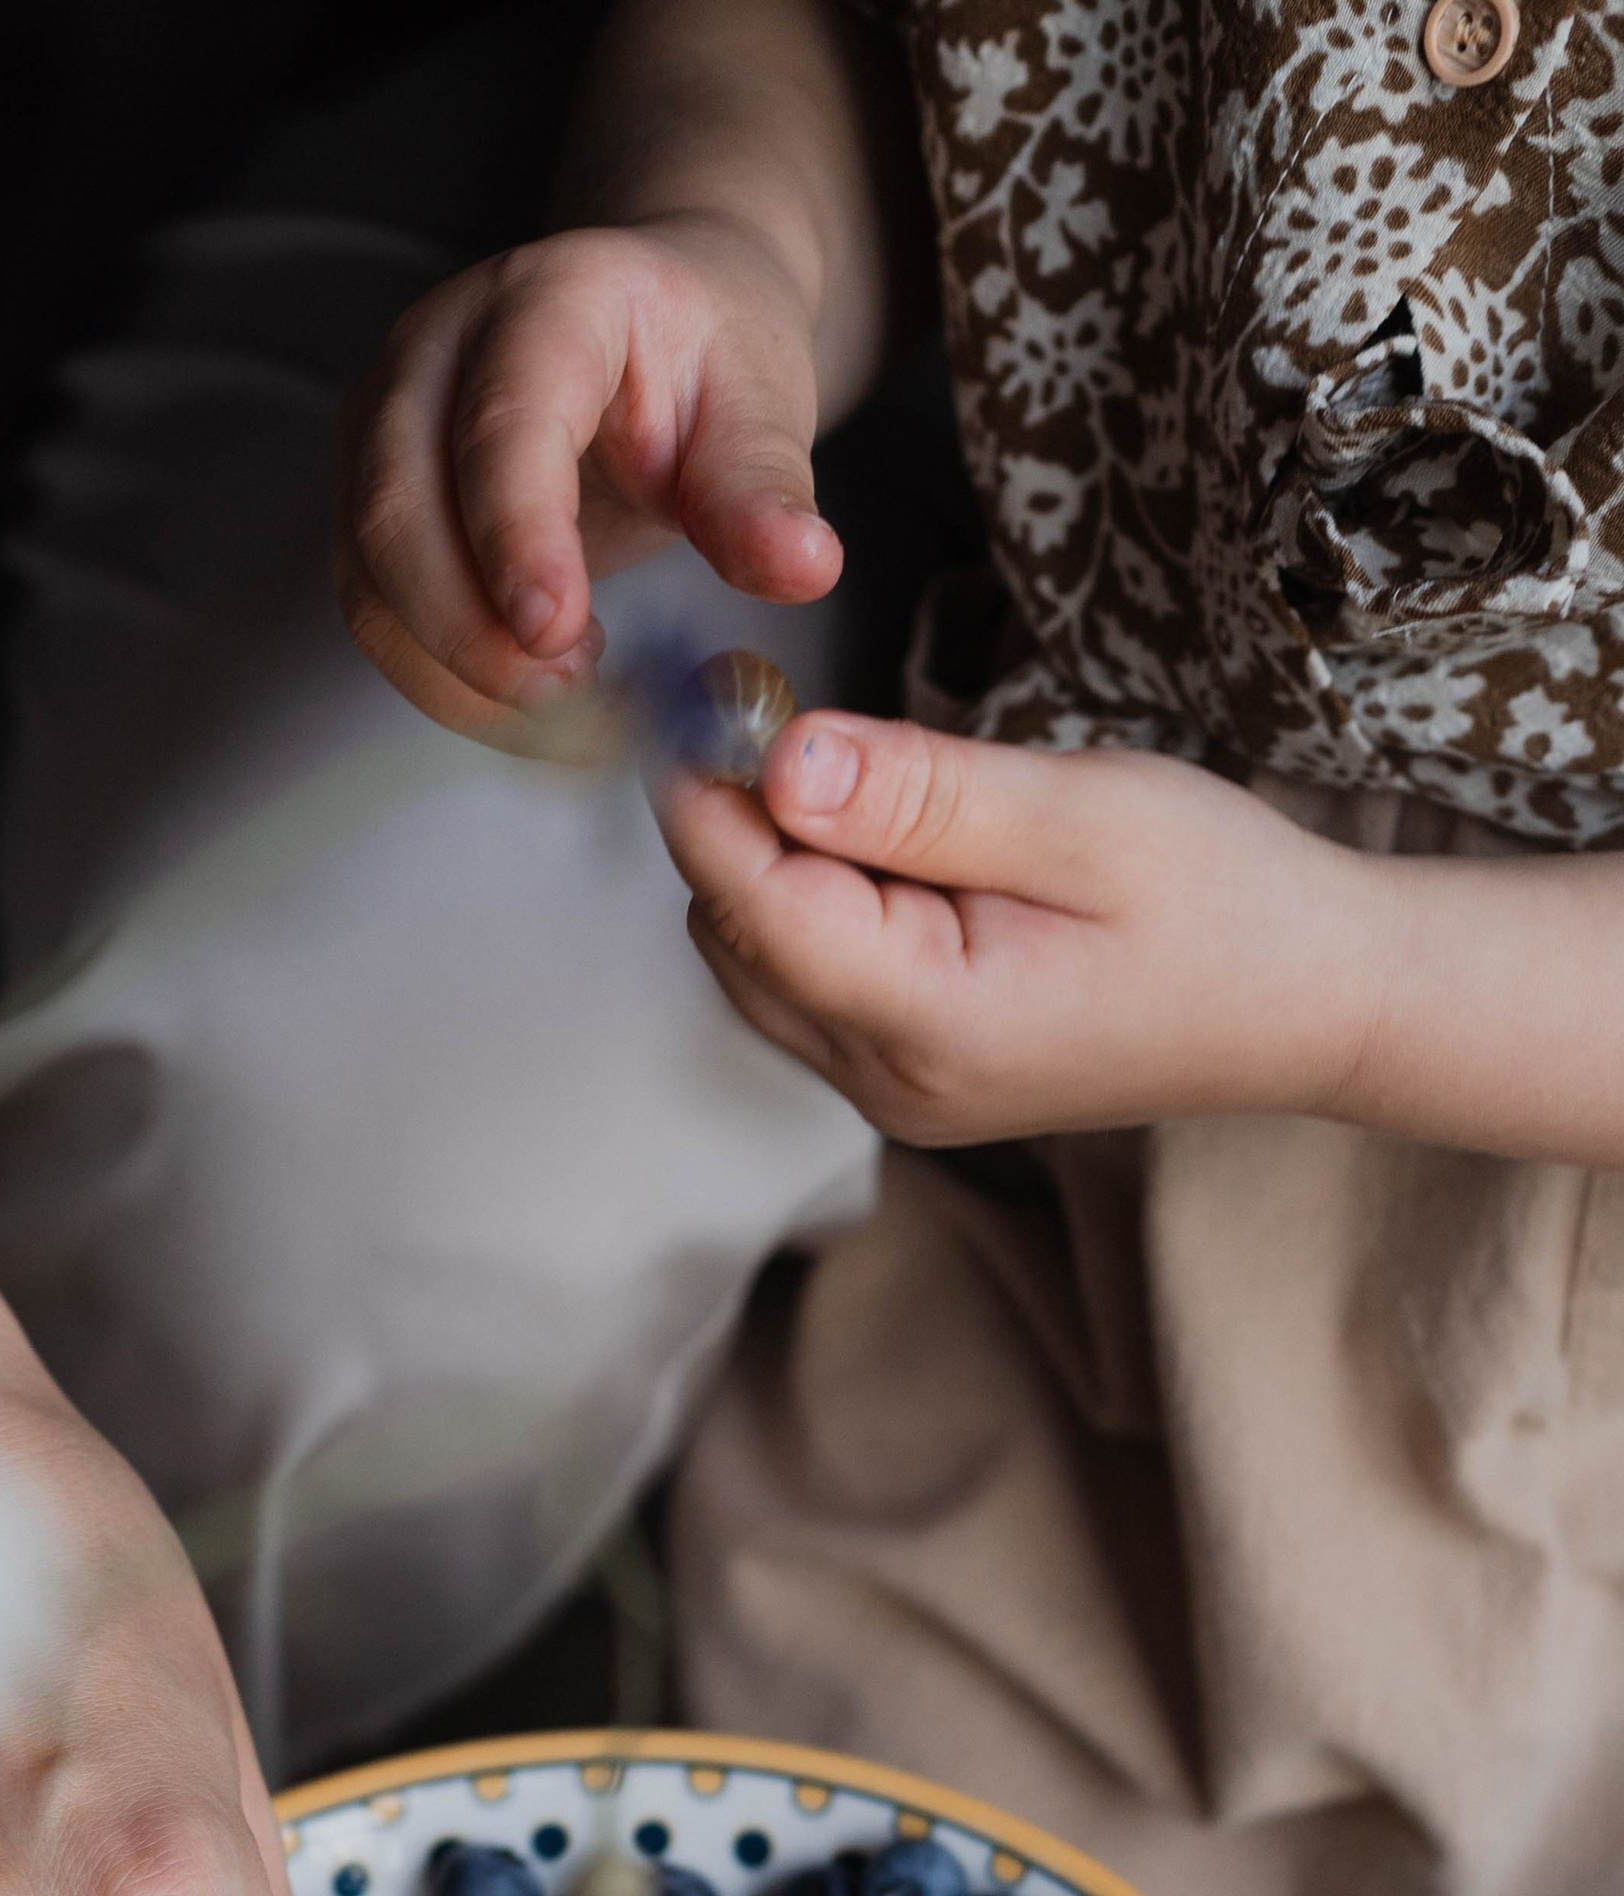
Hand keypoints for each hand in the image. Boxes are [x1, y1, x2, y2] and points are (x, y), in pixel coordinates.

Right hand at [336, 214, 843, 748]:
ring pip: (368, 572)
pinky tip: (519, 699)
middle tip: (566, 695)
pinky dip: (436, 677)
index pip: (503, 418)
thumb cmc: (703, 360)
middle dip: (468, 628)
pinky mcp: (367, 497)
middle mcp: (434, 350)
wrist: (654, 334)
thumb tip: (804, 567)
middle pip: (396, 504)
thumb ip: (764, 486)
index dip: (516, 533)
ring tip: (556, 704)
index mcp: (546, 299)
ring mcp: (383, 423)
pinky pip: (372, 609)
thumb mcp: (759, 401)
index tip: (556, 634)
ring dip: (449, 666)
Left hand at [653, 711, 1376, 1144]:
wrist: (1307, 1001)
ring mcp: (890, 1092)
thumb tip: (780, 760)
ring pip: (755, 961)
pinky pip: (804, 983)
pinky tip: (883, 839)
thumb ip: (921, 796)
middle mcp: (886, 1083)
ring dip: (773, 859)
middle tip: (786, 705)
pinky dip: (812, 900)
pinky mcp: (904, 1075)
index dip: (709, 789)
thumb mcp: (1082, 817)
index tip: (709, 683)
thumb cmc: (1224, 902)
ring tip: (857, 772)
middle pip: (733, 936)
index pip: (751, 906)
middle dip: (738, 820)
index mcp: (928, 1026)